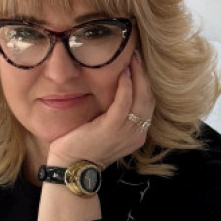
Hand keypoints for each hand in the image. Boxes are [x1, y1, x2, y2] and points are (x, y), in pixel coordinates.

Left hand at [48, 51, 155, 167]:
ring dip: (137, 75)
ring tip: (132, 57)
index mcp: (137, 134)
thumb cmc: (83, 146)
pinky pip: (124, 102)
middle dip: (145, 74)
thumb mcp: (106, 129)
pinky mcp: (111, 128)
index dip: (146, 82)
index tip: (139, 64)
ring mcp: (126, 132)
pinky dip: (126, 86)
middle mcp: (137, 134)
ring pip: (141, 98)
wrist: (70, 166)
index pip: (148, 103)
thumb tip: (116, 89)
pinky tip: (123, 72)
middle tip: (137, 54)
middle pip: (149, 98)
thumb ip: (115, 113)